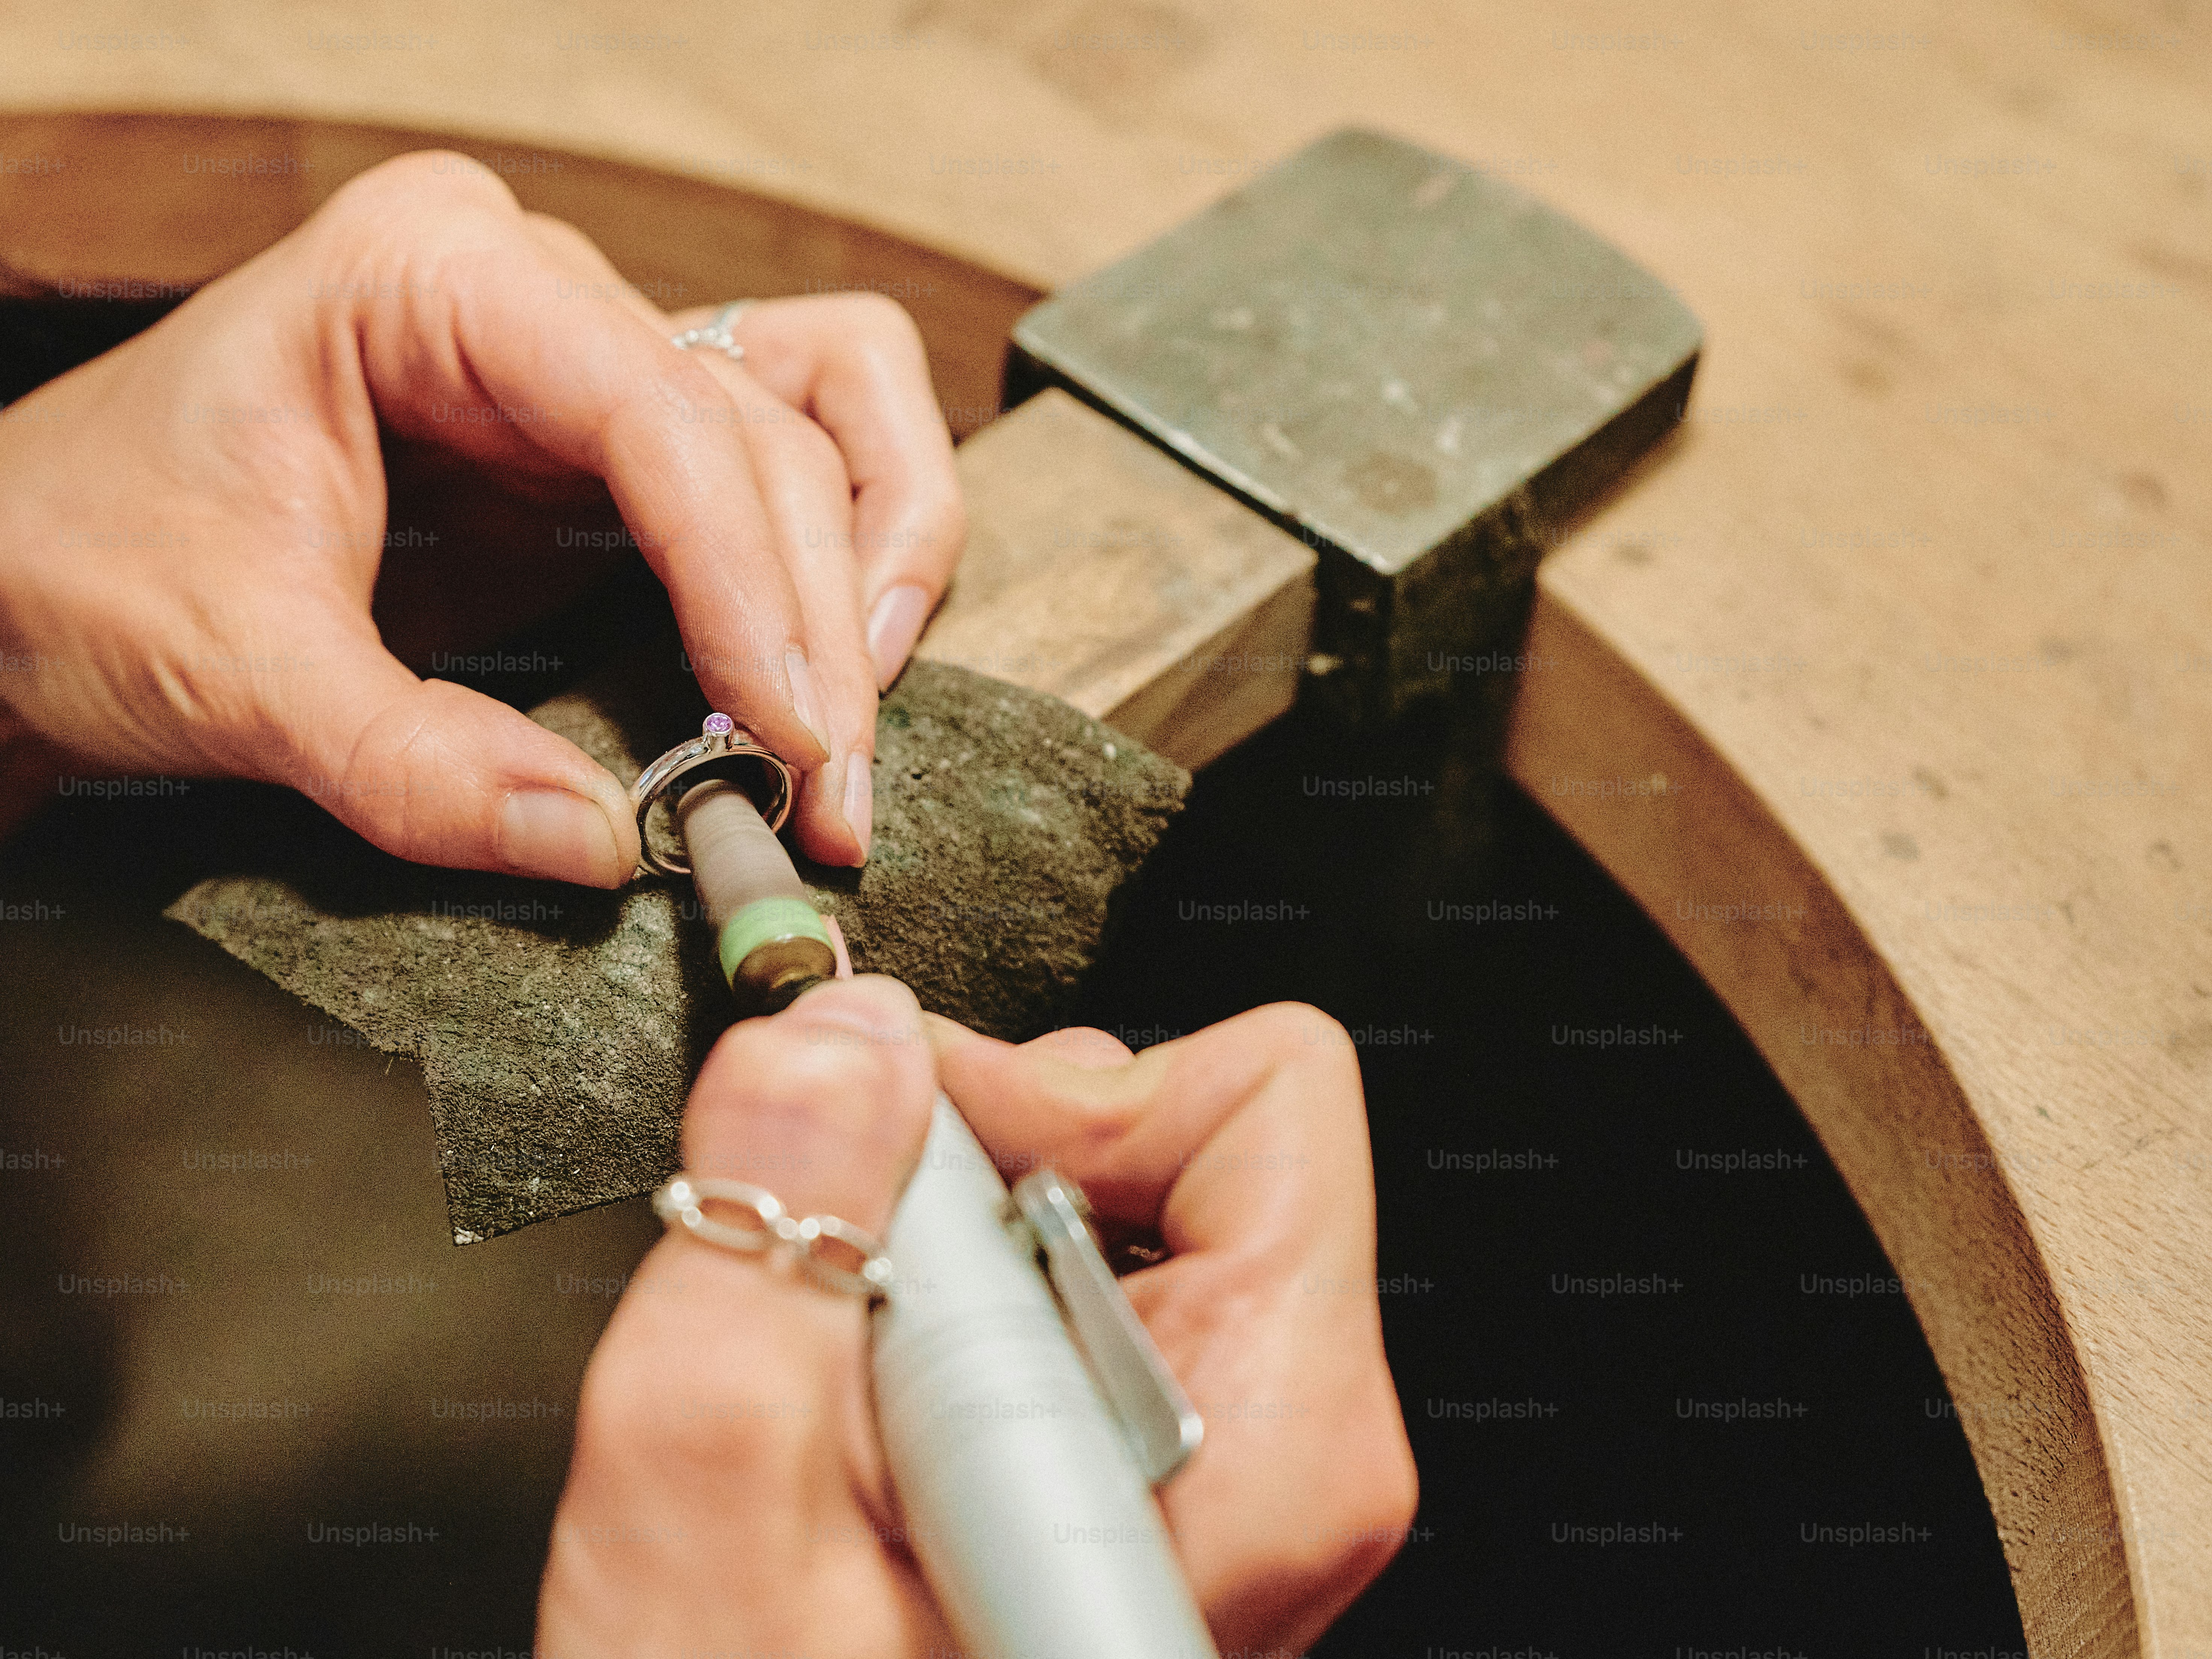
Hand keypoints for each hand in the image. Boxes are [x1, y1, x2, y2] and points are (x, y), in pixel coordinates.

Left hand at [0, 151, 962, 875]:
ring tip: (850, 733)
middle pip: (763, 431)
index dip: (752, 582)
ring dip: (869, 578)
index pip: (660, 410)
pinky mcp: (606, 463)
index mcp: (436, 274)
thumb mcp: (229, 668)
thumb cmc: (85, 565)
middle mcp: (537, 297)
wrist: (24, 580)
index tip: (797, 733)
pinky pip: (782, 479)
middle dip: (818, 618)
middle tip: (832, 788)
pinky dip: (834, 575)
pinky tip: (828, 680)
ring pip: (811, 436)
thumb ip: (412, 764)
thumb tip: (603, 847)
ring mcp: (584, 371)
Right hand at [540, 980, 1415, 1656]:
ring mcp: (1237, 1464)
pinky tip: (889, 1436)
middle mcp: (1291, 1448)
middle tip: (867, 1312)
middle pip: (1190, 1135)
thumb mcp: (714, 1497)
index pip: (1257, 1099)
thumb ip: (781, 1225)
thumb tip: (842, 1035)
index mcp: (1266, 1443)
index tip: (902, 1169)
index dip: (1048, 1090)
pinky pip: (1081, 1289)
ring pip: (1119, 1205)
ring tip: (866, 1405)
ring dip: (956, 1254)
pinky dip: (961, 1313)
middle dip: (992, 1173)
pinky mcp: (1169, 1470)